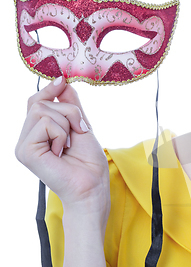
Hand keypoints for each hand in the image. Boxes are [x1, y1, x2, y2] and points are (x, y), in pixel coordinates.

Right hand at [16, 77, 109, 224]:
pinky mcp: (24, 151)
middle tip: (79, 131)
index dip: (49, 89)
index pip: (35, 102)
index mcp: (38, 133)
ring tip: (69, 144)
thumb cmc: (89, 163)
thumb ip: (70, 105)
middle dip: (68, 112)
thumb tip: (62, 80)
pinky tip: (62, 151)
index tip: (62, 80)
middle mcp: (26, 138)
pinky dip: (62, 133)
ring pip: (43, 110)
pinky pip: (45, 123)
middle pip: (40, 102)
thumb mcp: (81, 126)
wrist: (91, 186)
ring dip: (67, 123)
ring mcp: (23, 145)